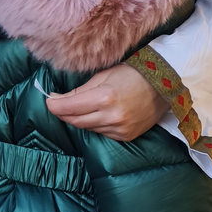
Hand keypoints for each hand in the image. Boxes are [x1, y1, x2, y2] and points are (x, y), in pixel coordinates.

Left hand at [45, 63, 168, 139]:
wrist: (164, 85)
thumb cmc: (133, 74)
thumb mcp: (104, 75)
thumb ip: (81, 90)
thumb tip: (57, 100)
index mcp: (105, 97)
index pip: (69, 107)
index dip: (54, 105)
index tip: (48, 100)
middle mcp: (112, 117)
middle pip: (75, 121)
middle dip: (63, 112)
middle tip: (58, 103)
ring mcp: (120, 129)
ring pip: (87, 128)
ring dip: (79, 118)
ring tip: (80, 106)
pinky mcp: (125, 136)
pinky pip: (101, 133)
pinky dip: (95, 124)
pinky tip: (97, 114)